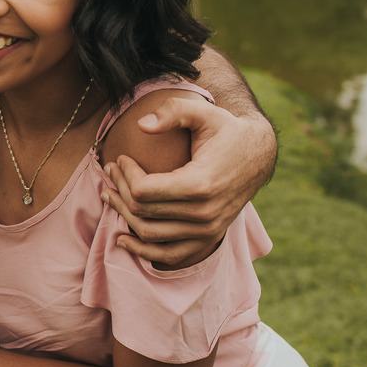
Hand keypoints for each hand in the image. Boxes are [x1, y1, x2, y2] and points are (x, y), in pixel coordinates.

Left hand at [102, 96, 274, 266]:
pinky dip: (142, 251)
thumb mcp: (204, 112)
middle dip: (119, 189)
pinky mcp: (207, 239)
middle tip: (110, 170)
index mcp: (201, 184)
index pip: (143, 190)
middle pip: (143, 211)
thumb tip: (141, 125)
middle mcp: (204, 213)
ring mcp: (207, 231)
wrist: (257, 155)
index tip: (121, 158)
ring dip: (123, 215)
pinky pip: (168, 256)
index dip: (125, 175)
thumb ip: (174, 111)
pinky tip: (121, 238)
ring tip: (109, 194)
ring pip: (149, 233)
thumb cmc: (226, 131)